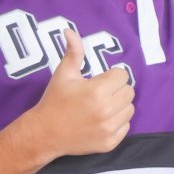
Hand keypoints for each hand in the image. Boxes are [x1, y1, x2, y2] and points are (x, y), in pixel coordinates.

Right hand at [28, 30, 134, 159]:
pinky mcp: (110, 142)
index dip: (111, 76)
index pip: (122, 75)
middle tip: (101, 93)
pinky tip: (101, 120)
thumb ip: (73, 52)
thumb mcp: (63, 74)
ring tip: (102, 106)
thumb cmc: (54, 100)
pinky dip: (117, 123)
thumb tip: (70, 31)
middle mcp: (106, 110)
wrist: (44, 133)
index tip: (99, 81)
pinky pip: (126, 126)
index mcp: (97, 90)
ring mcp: (109, 128)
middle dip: (117, 89)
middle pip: (129, 91)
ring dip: (119, 106)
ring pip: (130, 109)